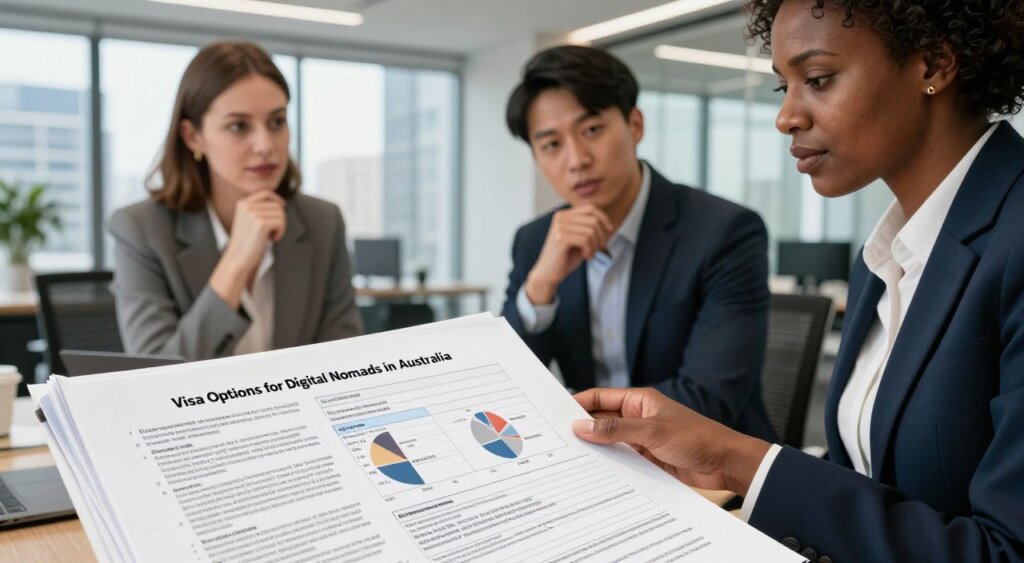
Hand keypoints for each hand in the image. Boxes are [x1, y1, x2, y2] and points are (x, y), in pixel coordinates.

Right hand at [209, 191, 285, 308]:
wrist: (238, 259)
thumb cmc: (248, 243)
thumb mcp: (250, 221)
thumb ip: (260, 210)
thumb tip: (280, 203)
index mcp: (242, 204)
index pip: (266, 193)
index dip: (277, 199)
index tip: (282, 206)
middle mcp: (247, 206)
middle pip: (276, 205)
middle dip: (280, 218)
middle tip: (273, 232)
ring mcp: (253, 214)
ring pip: (280, 213)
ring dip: (281, 226)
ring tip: (271, 236)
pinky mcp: (260, 223)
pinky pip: (281, 222)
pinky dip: (281, 232)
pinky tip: (273, 239)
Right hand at [525, 204, 612, 303]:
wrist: (548, 273)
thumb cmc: (565, 257)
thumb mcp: (580, 239)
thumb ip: (590, 229)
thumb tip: (608, 224)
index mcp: (564, 215)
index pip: (590, 208)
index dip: (603, 218)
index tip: (609, 230)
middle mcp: (560, 218)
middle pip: (593, 220)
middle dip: (601, 236)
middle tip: (600, 248)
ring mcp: (559, 227)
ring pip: (591, 231)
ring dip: (595, 246)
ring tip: (590, 254)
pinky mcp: (560, 238)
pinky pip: (585, 240)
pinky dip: (590, 250)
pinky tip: (586, 256)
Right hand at [572, 387, 770, 494]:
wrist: (725, 463)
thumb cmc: (696, 437)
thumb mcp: (652, 431)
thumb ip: (616, 429)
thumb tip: (581, 425)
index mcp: (639, 401)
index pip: (600, 398)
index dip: (578, 404)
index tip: (555, 414)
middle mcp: (637, 418)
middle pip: (601, 421)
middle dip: (582, 429)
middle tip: (557, 440)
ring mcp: (640, 439)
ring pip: (609, 442)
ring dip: (595, 449)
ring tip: (569, 458)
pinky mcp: (646, 458)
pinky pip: (621, 459)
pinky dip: (608, 465)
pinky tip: (594, 472)